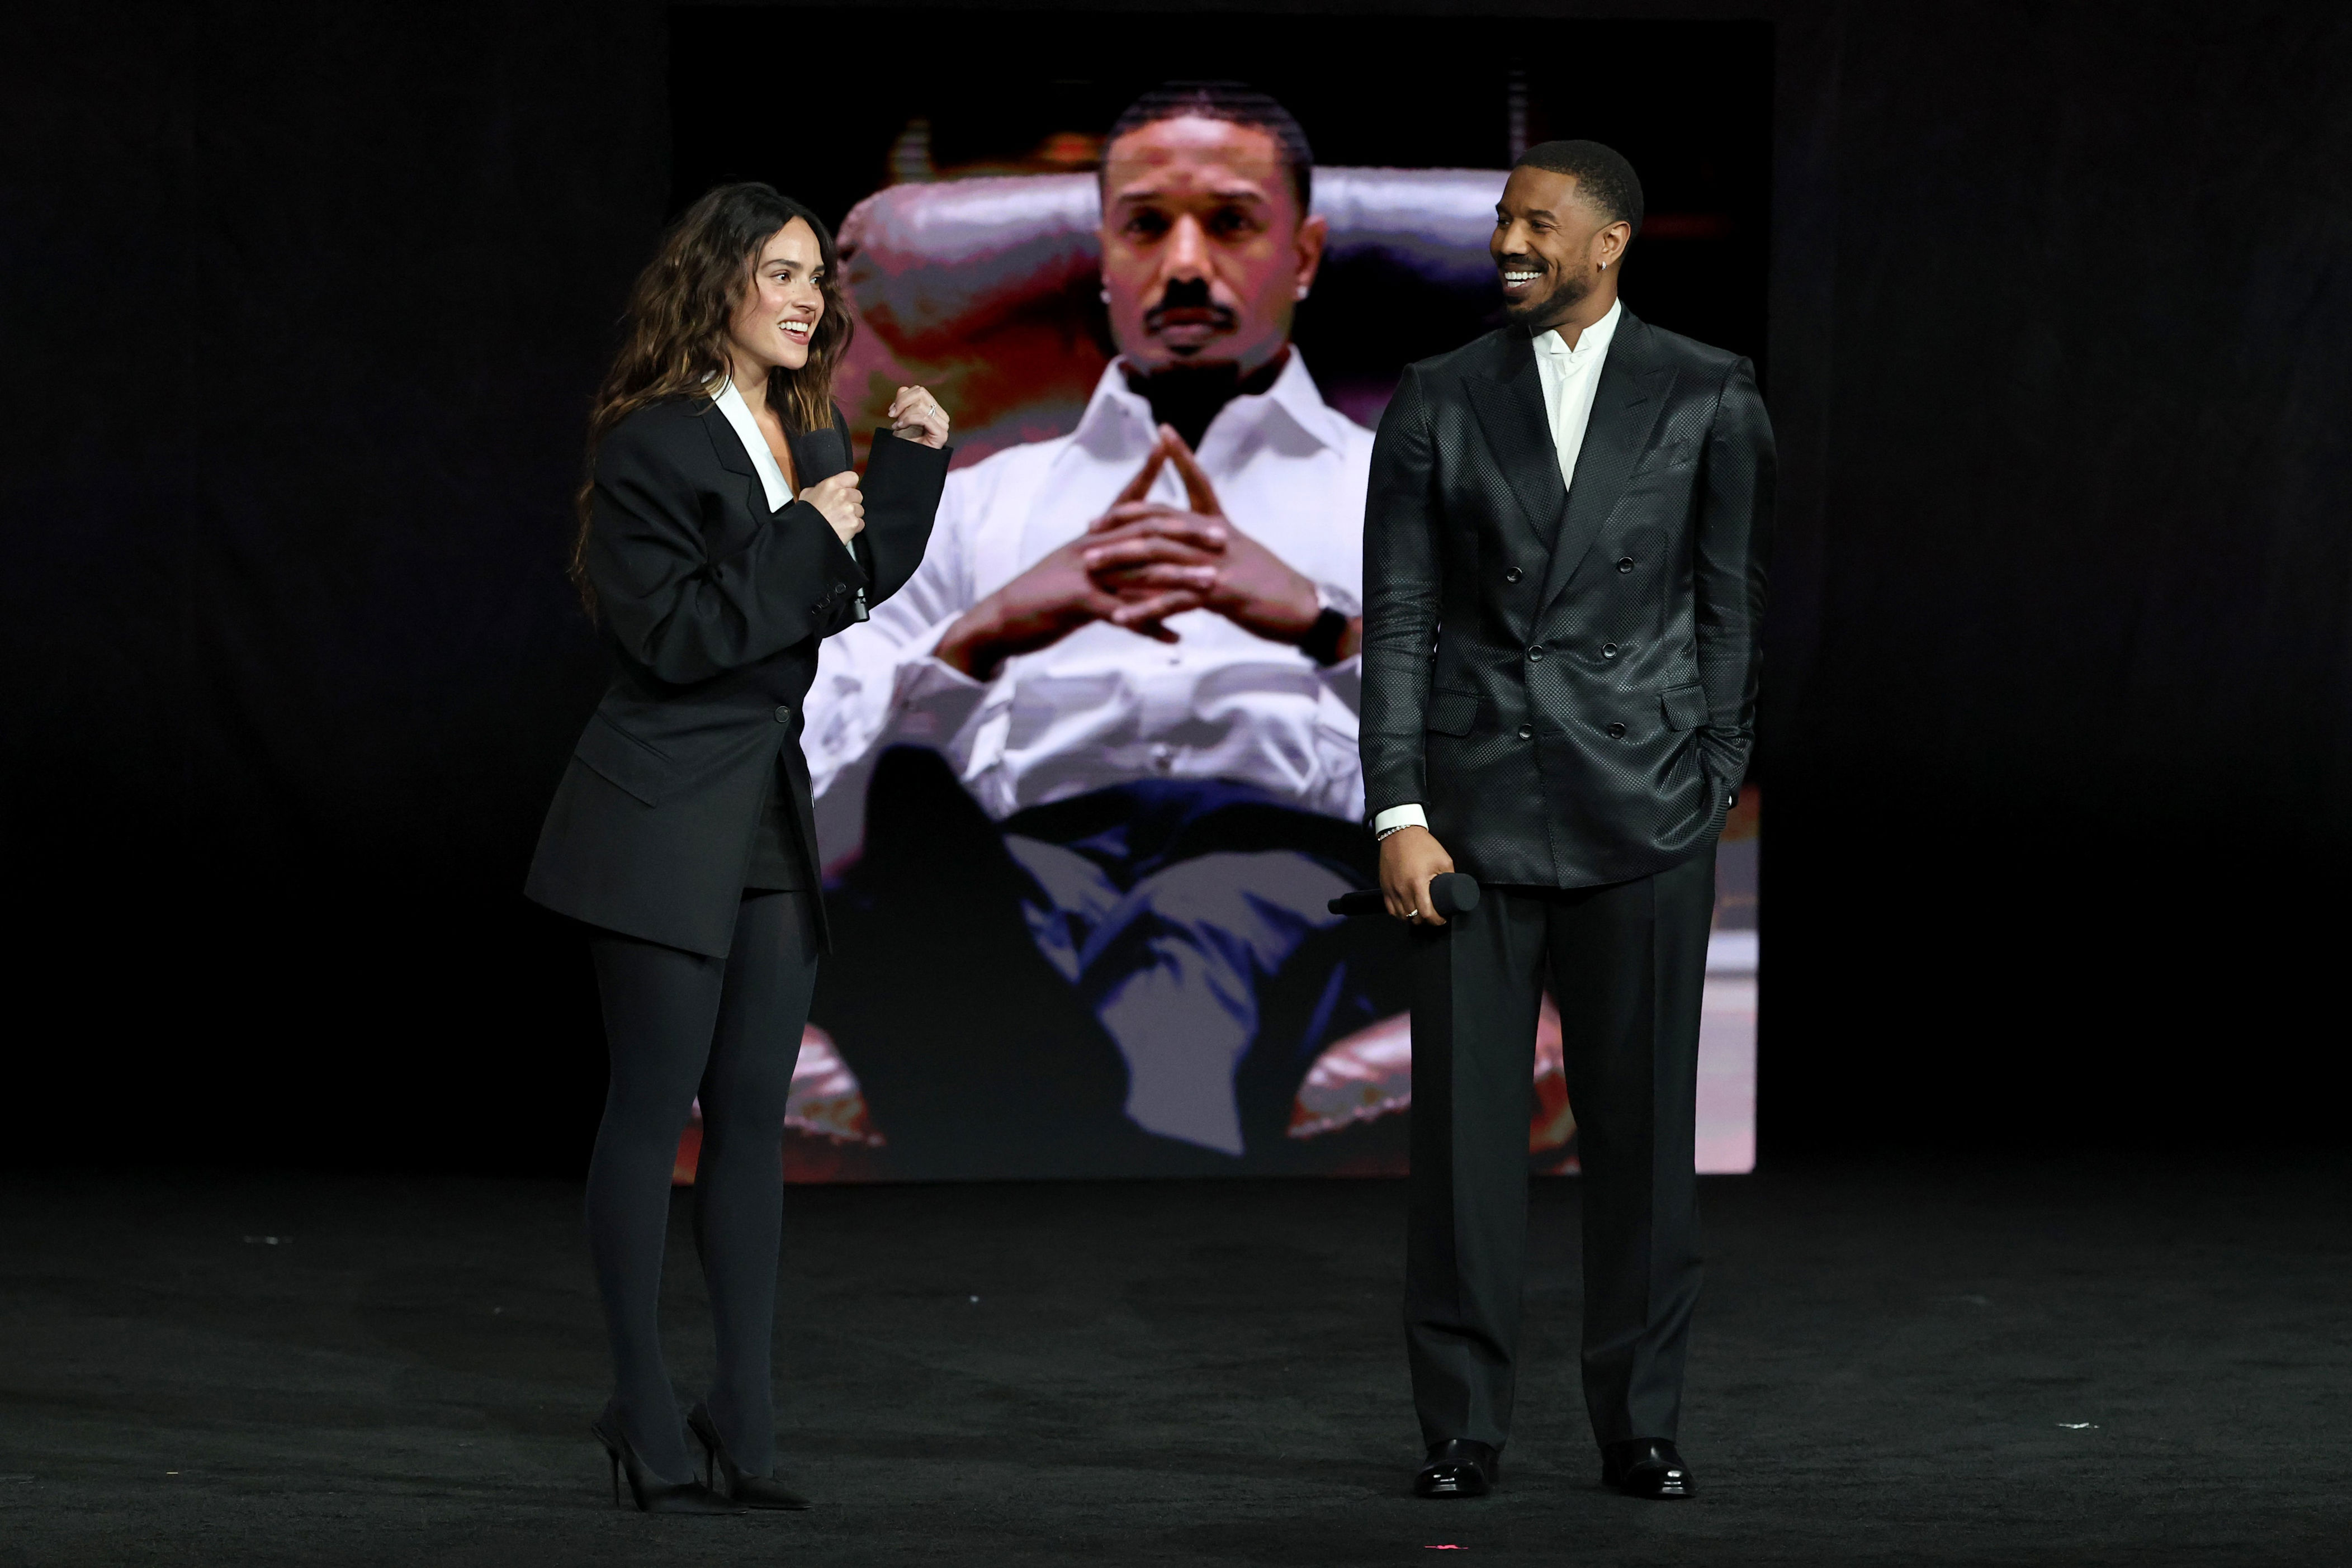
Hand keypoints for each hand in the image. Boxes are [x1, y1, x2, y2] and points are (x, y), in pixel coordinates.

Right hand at [804, 471, 863, 545]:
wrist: (806, 535)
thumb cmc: (805, 517)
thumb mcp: (807, 495)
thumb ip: (820, 489)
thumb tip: (824, 489)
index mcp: (831, 484)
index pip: (852, 477)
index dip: (849, 484)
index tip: (847, 489)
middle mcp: (843, 495)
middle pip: (858, 495)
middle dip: (851, 501)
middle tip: (840, 508)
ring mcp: (850, 509)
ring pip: (860, 509)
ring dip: (852, 514)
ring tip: (839, 519)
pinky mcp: (854, 523)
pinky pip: (860, 523)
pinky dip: (853, 526)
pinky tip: (842, 527)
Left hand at [887, 384, 949, 448]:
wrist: (907, 464)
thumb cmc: (905, 444)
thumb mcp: (901, 418)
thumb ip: (903, 403)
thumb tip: (902, 388)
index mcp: (934, 410)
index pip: (920, 391)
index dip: (903, 397)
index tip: (891, 411)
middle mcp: (941, 416)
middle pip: (921, 393)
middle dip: (902, 402)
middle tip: (891, 415)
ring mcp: (943, 425)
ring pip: (920, 405)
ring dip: (903, 414)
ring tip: (897, 426)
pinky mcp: (941, 434)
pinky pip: (923, 417)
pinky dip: (908, 420)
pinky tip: (900, 427)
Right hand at [934, 438, 1194, 677]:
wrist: (1002, 620)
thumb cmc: (1041, 595)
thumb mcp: (1075, 568)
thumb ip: (1104, 556)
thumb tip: (1130, 550)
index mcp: (1092, 537)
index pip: (1125, 499)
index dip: (1147, 472)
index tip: (1169, 447)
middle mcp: (1091, 549)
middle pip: (1145, 533)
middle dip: (1186, 533)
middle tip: (1223, 535)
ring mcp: (1084, 574)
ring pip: (1139, 573)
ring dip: (1179, 579)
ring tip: (1211, 584)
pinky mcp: (1078, 604)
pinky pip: (1121, 616)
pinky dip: (1150, 626)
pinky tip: (1177, 638)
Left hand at [1082, 427, 1323, 645]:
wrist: (1304, 611)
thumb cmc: (1273, 585)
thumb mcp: (1244, 553)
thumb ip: (1217, 542)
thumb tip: (1198, 537)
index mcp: (1222, 526)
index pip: (1198, 482)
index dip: (1181, 456)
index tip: (1162, 433)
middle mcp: (1217, 538)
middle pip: (1161, 521)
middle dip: (1122, 522)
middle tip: (1089, 526)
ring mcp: (1217, 564)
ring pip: (1159, 557)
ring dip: (1120, 561)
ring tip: (1090, 567)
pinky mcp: (1220, 594)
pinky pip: (1173, 601)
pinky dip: (1144, 610)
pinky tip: (1120, 617)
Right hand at [1378, 826, 1455, 925]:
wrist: (1400, 832)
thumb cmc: (1421, 844)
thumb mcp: (1443, 859)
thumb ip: (1450, 877)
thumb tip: (1455, 890)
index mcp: (1418, 883)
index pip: (1427, 913)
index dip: (1437, 920)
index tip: (1442, 918)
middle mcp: (1402, 889)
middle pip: (1414, 917)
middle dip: (1426, 920)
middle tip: (1433, 915)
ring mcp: (1391, 889)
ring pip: (1401, 916)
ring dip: (1412, 918)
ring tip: (1420, 914)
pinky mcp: (1385, 887)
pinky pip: (1390, 909)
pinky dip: (1399, 913)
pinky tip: (1407, 910)